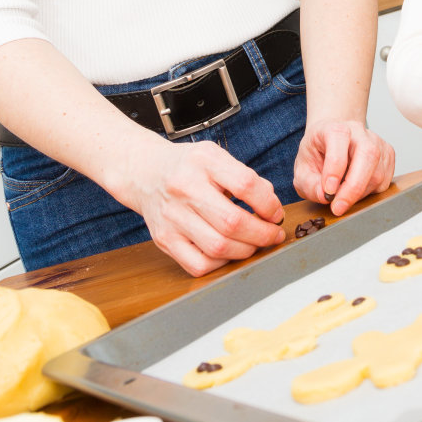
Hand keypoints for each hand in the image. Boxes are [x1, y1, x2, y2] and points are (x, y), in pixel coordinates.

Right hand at [118, 137, 285, 276]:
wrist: (145, 173)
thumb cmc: (188, 166)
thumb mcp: (216, 157)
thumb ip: (245, 177)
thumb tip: (271, 205)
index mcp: (203, 161)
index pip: (245, 185)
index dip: (268, 203)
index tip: (276, 212)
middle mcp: (185, 188)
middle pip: (232, 222)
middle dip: (263, 234)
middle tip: (274, 234)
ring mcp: (172, 217)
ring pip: (218, 247)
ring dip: (246, 251)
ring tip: (255, 243)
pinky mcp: (164, 239)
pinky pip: (199, 264)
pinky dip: (221, 263)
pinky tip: (229, 252)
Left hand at [293, 120, 395, 215]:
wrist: (331, 142)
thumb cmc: (317, 153)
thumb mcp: (303, 169)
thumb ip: (309, 184)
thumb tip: (325, 196)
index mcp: (333, 128)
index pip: (339, 140)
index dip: (334, 168)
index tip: (328, 191)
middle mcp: (358, 131)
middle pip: (367, 154)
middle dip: (354, 186)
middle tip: (338, 207)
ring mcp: (376, 141)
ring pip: (377, 172)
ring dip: (360, 193)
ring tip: (342, 197)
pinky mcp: (388, 155)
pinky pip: (384, 180)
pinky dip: (369, 192)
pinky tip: (356, 189)